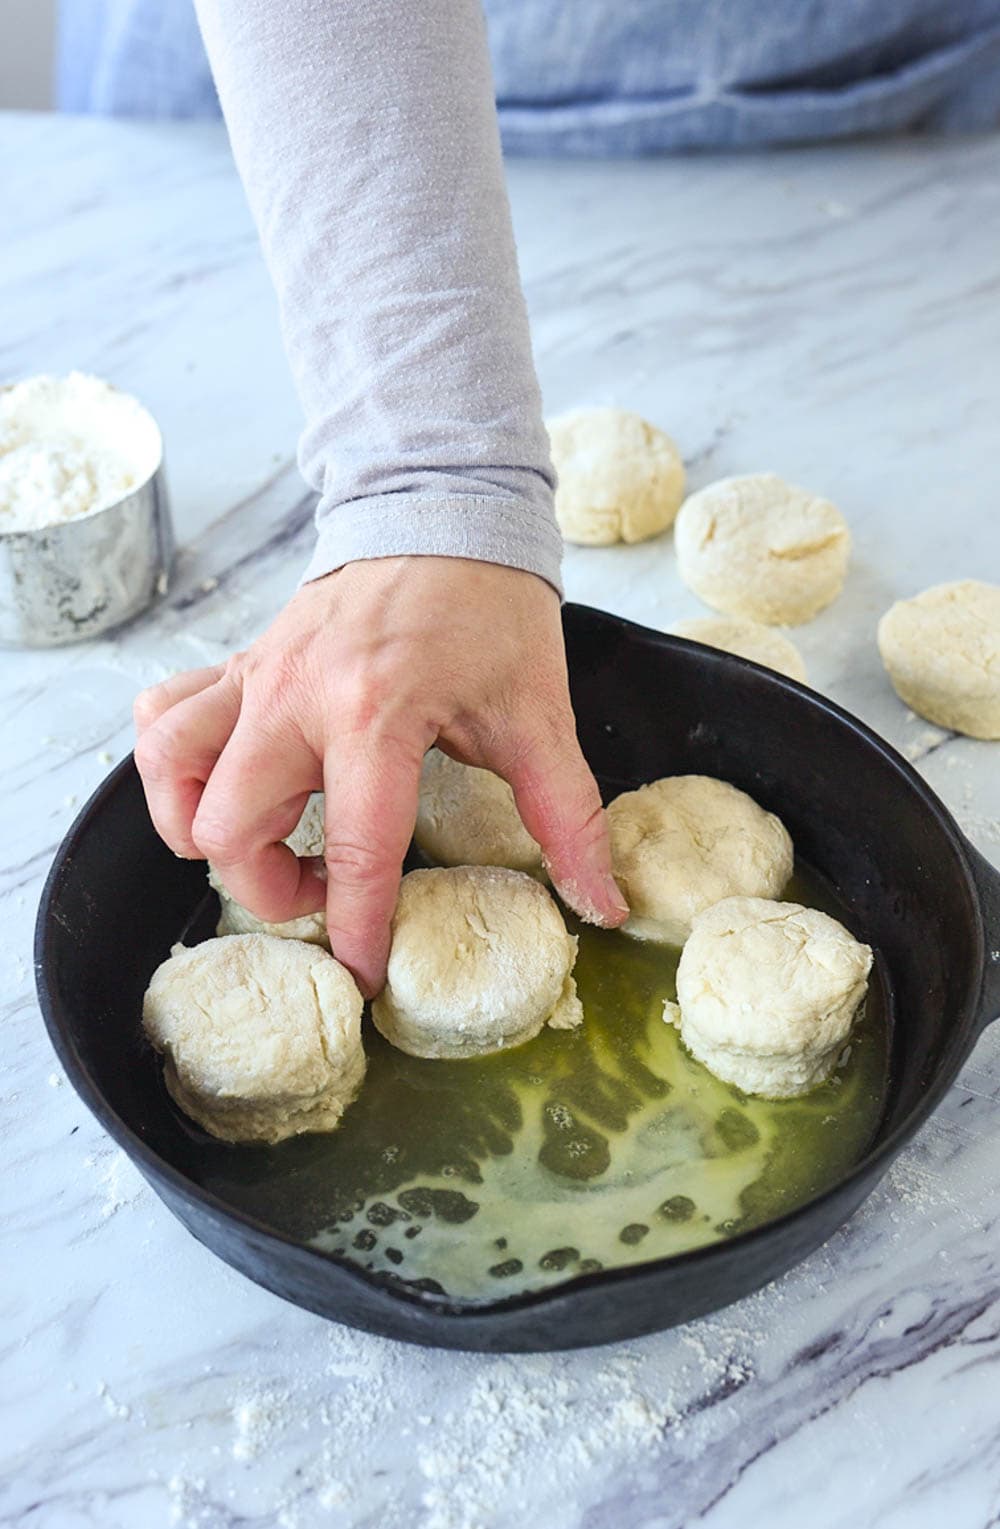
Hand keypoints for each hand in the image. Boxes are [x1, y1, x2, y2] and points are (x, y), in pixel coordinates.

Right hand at [133, 557, 627, 996]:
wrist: (443, 504)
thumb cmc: (490, 605)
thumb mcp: (538, 712)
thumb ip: (568, 814)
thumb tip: (602, 901)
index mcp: (377, 714)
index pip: (354, 847)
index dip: (355, 926)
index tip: (363, 974)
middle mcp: (296, 697)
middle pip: (225, 827)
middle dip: (268, 887)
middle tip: (322, 890)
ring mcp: (255, 676)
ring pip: (169, 770)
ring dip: (200, 826)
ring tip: (261, 840)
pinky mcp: (239, 662)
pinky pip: (162, 717)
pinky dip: (173, 763)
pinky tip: (223, 782)